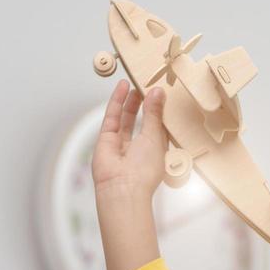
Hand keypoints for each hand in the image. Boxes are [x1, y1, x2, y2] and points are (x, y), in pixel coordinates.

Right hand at [90, 78, 167, 203]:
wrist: (123, 188)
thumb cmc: (144, 171)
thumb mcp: (154, 136)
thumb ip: (154, 113)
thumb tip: (157, 92)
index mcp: (155, 151)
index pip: (158, 126)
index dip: (159, 109)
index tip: (162, 92)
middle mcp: (138, 147)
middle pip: (141, 120)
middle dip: (144, 103)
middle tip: (148, 83)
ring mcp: (120, 143)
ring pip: (126, 117)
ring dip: (130, 100)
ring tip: (135, 81)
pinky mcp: (106, 139)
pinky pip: (112, 116)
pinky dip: (117, 101)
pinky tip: (122, 86)